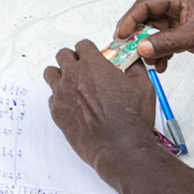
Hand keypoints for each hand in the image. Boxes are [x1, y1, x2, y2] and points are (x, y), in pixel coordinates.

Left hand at [44, 39, 159, 170]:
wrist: (120, 148)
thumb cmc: (131, 120)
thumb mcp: (143, 86)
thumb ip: (135, 68)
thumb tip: (133, 61)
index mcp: (93, 65)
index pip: (82, 45)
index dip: (89, 50)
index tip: (93, 56)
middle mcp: (73, 76)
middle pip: (63, 55)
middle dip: (73, 59)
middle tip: (82, 68)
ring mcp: (62, 94)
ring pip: (51, 73)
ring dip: (61, 75)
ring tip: (72, 83)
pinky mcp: (57, 112)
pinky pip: (52, 97)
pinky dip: (60, 97)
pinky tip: (73, 104)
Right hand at [113, 0, 193, 79]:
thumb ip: (167, 42)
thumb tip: (140, 48)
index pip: (146, 4)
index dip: (130, 19)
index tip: (120, 36)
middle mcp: (181, 9)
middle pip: (148, 19)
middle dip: (138, 36)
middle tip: (128, 52)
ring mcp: (185, 25)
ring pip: (156, 35)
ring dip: (150, 49)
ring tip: (149, 64)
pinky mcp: (191, 39)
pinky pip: (167, 45)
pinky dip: (161, 55)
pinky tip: (162, 66)